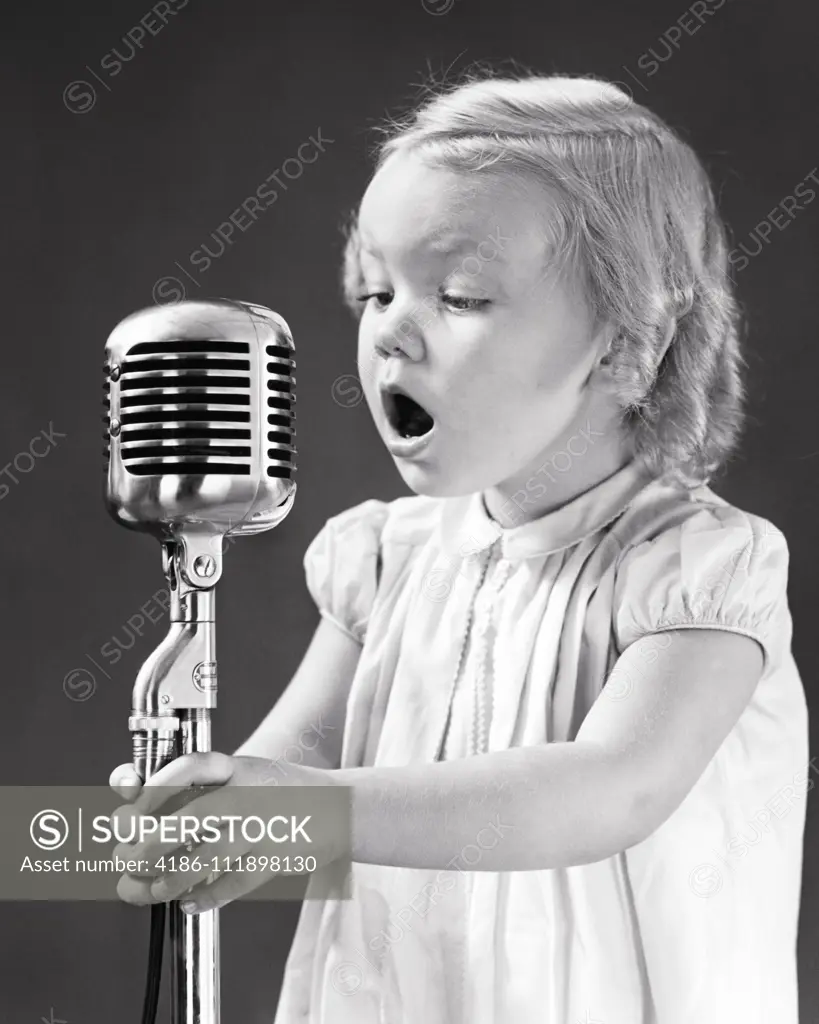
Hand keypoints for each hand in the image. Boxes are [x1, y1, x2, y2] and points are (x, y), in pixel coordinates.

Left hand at [109, 753, 340, 913]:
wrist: (339, 808)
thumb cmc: (280, 791)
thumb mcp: (242, 774)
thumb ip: (199, 786)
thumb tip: (137, 806)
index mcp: (236, 767)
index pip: (189, 767)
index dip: (155, 786)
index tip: (133, 805)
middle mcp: (248, 793)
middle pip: (189, 818)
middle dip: (150, 844)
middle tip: (130, 858)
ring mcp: (263, 826)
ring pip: (207, 857)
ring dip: (172, 879)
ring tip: (158, 888)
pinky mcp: (276, 857)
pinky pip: (234, 883)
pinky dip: (206, 898)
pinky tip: (190, 903)